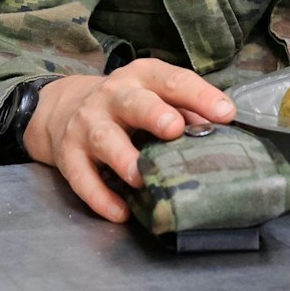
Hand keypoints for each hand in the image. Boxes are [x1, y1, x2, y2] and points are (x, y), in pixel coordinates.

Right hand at [25, 61, 236, 222]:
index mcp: (142, 79)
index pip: (171, 81)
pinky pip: (82, 177)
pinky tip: (121, 211)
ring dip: (123, 157)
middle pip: (133, 102)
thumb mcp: (154, 96)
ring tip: (141, 177)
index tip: (225, 113)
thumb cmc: (127, 107)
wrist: (64, 109)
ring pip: (104, 139)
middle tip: (173, 128)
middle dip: (152, 114)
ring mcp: (87, 124)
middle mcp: (113, 97)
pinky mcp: (69, 155)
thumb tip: (222, 130)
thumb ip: (186, 110)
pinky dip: (100, 196)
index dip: (199, 96)